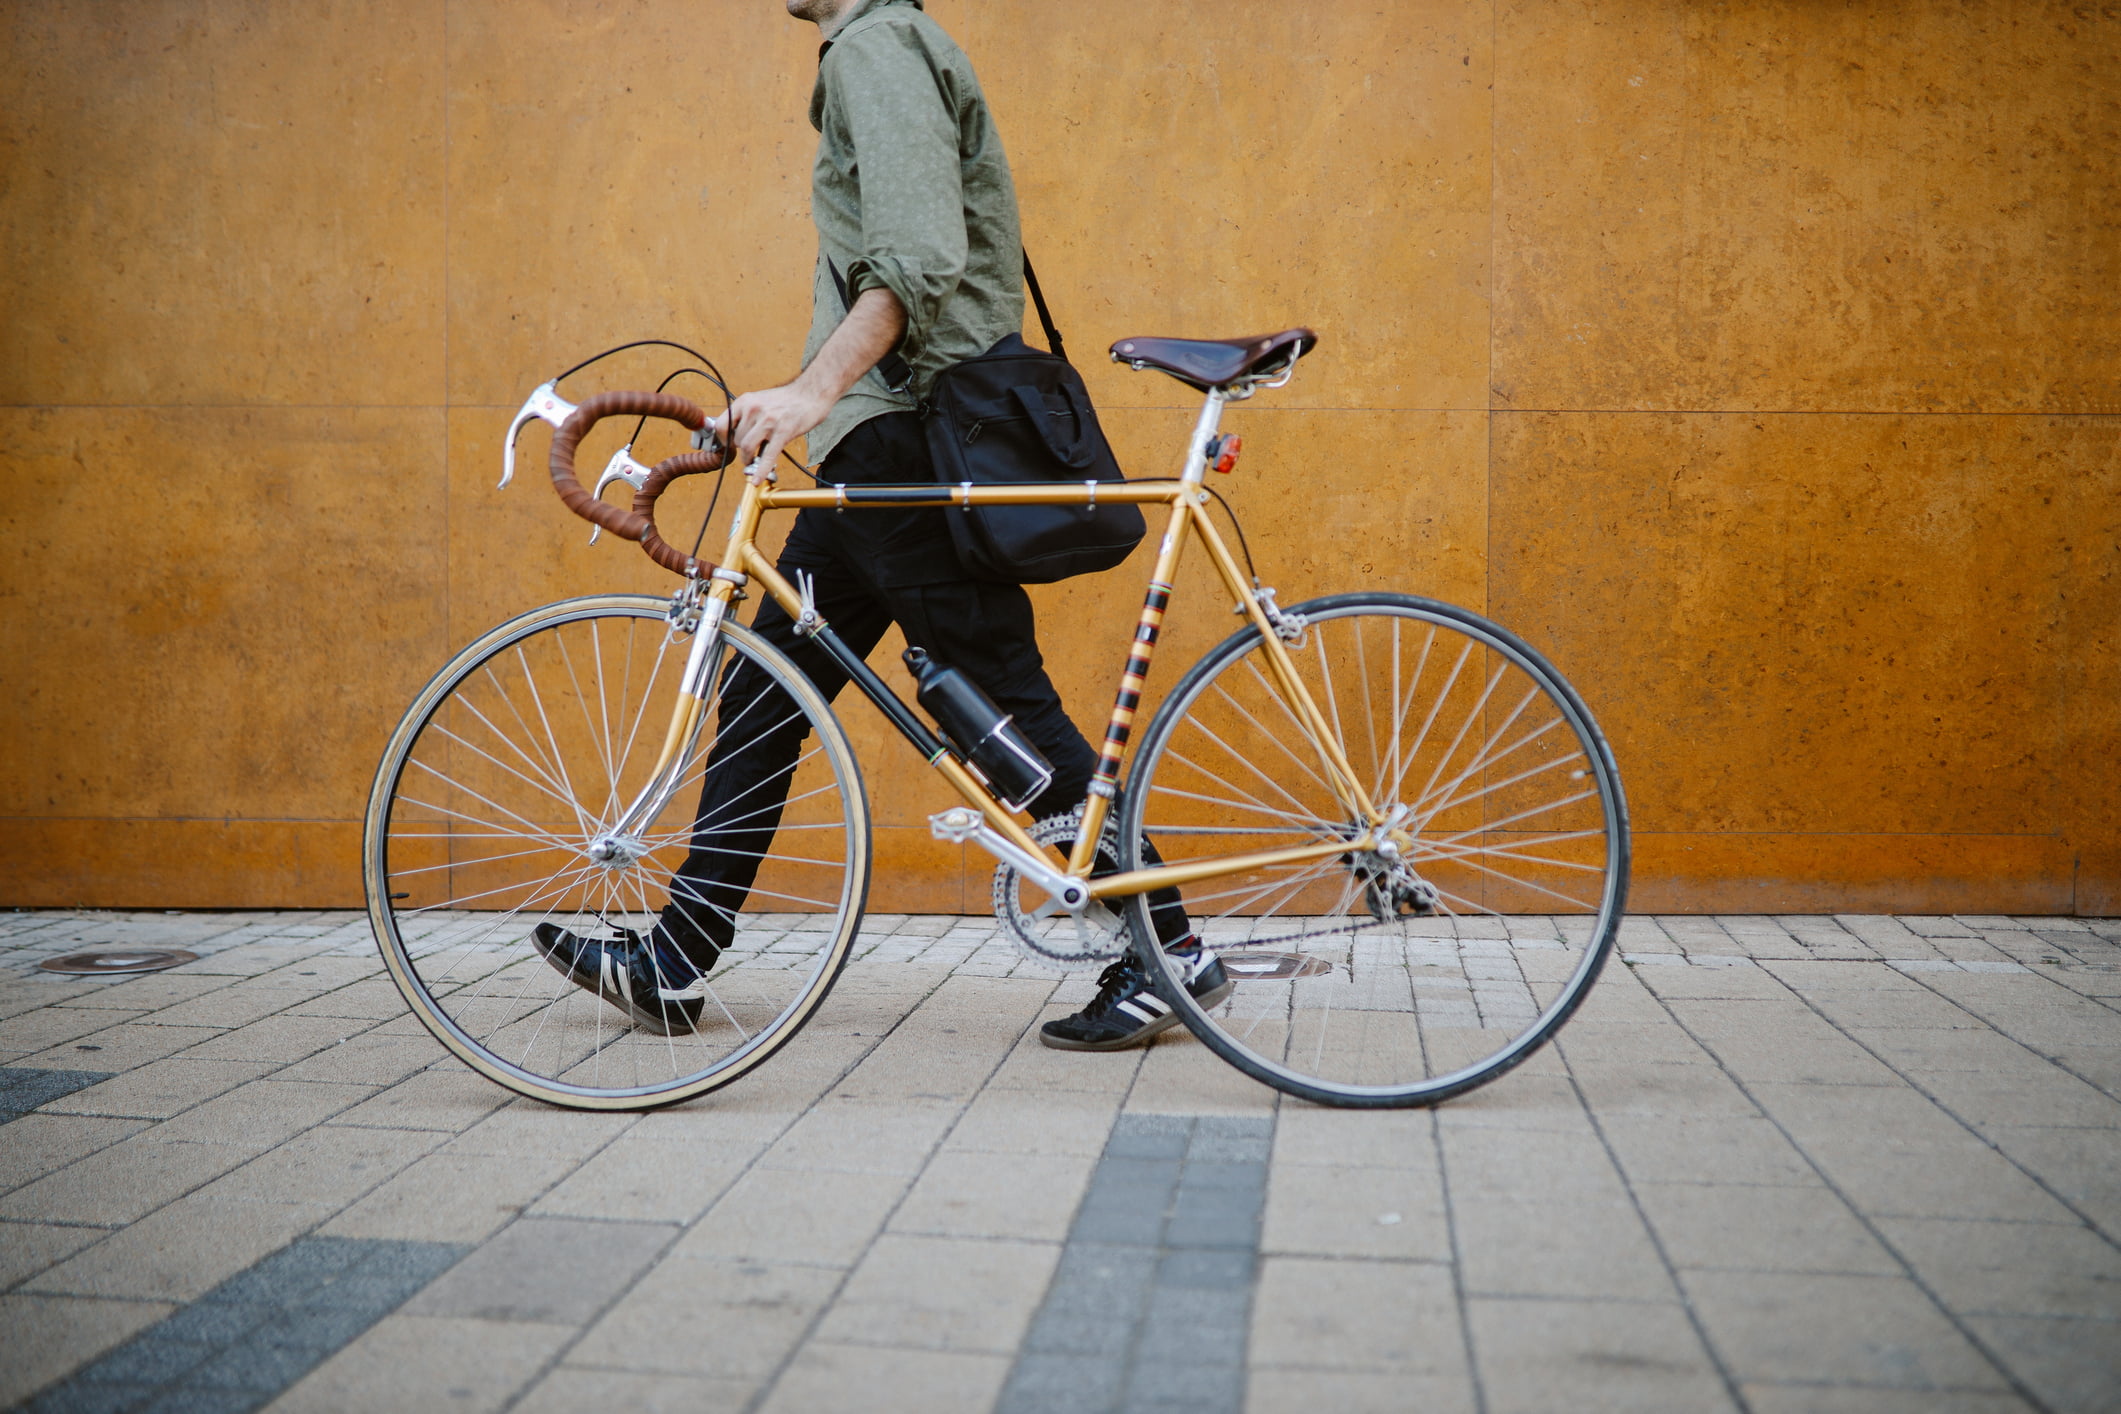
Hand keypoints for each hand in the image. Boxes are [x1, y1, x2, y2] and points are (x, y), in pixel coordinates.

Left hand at [716, 285, 907, 476]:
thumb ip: (746, 415)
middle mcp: (754, 409)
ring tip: (756, 460)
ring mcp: (768, 421)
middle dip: (742, 450)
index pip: (721, 425)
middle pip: (736, 439)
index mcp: (746, 401)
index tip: (729, 446)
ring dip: (750, 458)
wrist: (811, 393)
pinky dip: (761, 471)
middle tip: (750, 452)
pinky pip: (767, 456)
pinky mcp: (783, 432)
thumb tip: (733, 434)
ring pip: (747, 448)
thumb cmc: (787, 399)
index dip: (722, 440)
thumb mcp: (760, 400)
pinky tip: (758, 480)